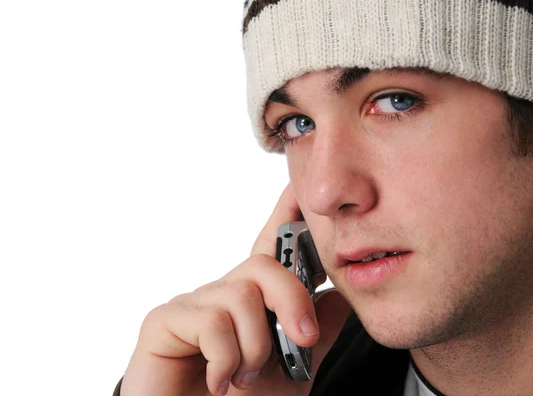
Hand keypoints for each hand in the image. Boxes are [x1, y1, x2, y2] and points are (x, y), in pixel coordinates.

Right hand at [120, 184, 350, 395]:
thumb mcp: (292, 374)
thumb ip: (313, 335)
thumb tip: (338, 299)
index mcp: (252, 305)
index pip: (271, 249)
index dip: (284, 215)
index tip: (298, 186)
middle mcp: (221, 297)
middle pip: (265, 265)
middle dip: (293, 301)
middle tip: (303, 341)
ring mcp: (192, 306)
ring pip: (242, 294)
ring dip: (256, 346)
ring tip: (243, 378)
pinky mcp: (164, 321)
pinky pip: (212, 320)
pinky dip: (226, 359)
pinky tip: (218, 381)